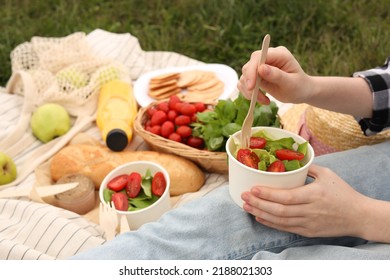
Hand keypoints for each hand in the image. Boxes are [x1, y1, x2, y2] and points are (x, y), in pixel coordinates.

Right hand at [237, 46, 310, 103]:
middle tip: (259, 98)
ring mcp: (260, 66)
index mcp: (278, 54)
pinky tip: (262, 99)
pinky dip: (249, 93)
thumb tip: (261, 68)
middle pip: (248, 66)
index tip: (251, 87)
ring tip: (264, 100)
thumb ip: (277, 75)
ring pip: (244, 76)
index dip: (251, 70)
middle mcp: (267, 58)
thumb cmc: (299, 87)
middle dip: (250, 84)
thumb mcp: (291, 83)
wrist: (301, 92)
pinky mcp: (256, 75)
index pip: (257, 57)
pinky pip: (244, 83)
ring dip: (250, 91)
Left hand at [241, 164, 367, 237]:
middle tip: (243, 196)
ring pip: (280, 220)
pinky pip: (285, 228)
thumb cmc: (343, 192)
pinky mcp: (308, 232)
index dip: (267, 194)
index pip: (286, 196)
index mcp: (314, 195)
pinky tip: (259, 217)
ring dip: (260, 213)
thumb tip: (289, 160)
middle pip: (279, 210)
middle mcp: (309, 211)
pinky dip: (271, 223)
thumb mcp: (328, 174)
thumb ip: (308, 168)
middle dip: (258, 203)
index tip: (253, 188)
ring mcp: (308, 223)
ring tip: (246, 206)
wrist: (358, 216)